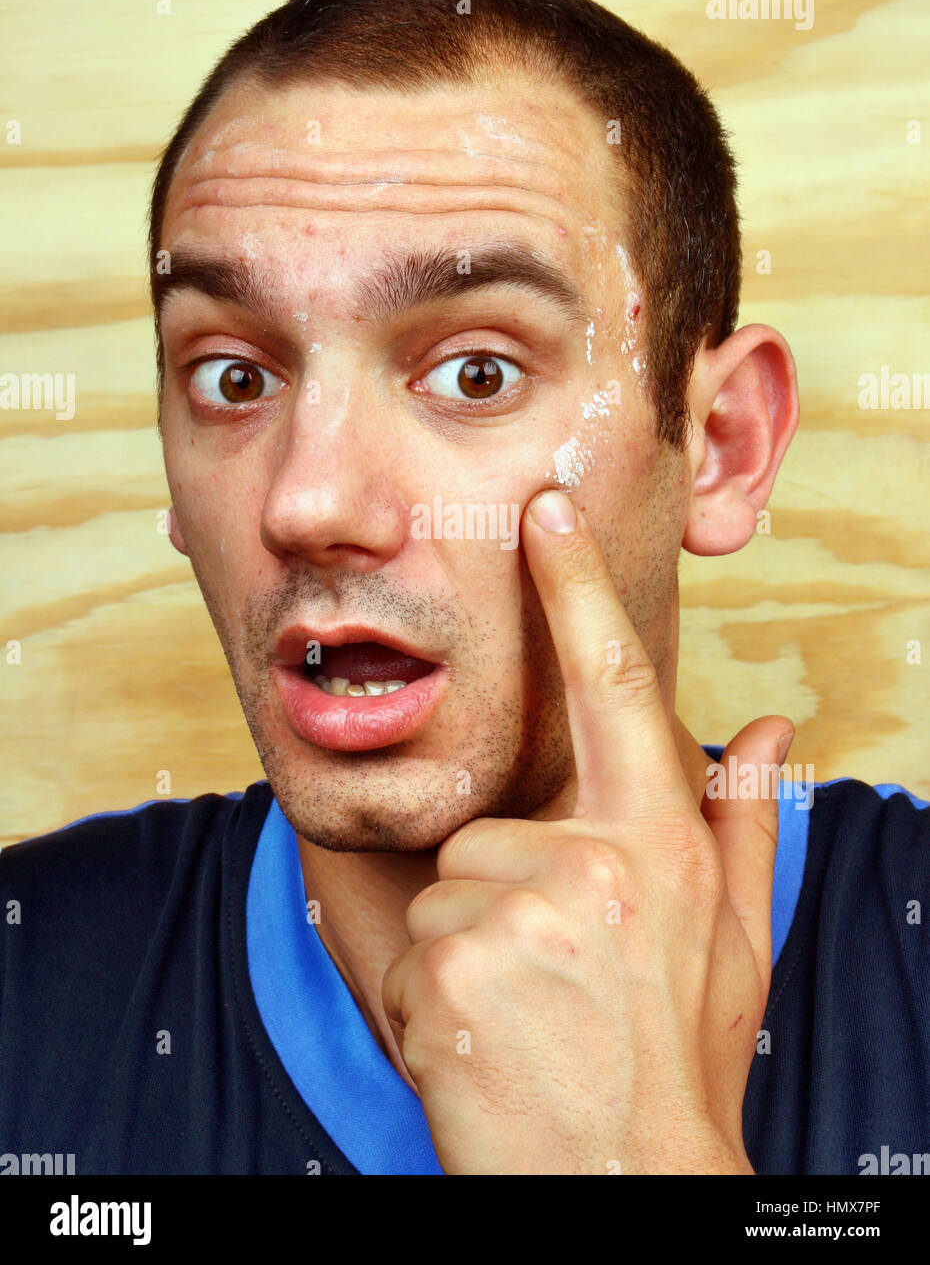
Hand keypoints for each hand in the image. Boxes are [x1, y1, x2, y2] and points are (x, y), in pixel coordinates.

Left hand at [382, 489, 791, 1173]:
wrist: (617, 1181)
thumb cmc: (674, 1056)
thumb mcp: (732, 941)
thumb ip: (742, 824)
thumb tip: (769, 732)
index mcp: (657, 842)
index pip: (618, 687)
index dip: (577, 589)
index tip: (545, 512)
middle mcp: (592, 863)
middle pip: (490, 827)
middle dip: (502, 891)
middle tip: (552, 976)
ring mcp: (518, 913)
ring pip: (449, 885)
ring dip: (469, 946)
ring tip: (523, 1008)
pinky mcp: (450, 966)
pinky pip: (413, 948)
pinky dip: (435, 994)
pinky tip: (488, 1038)